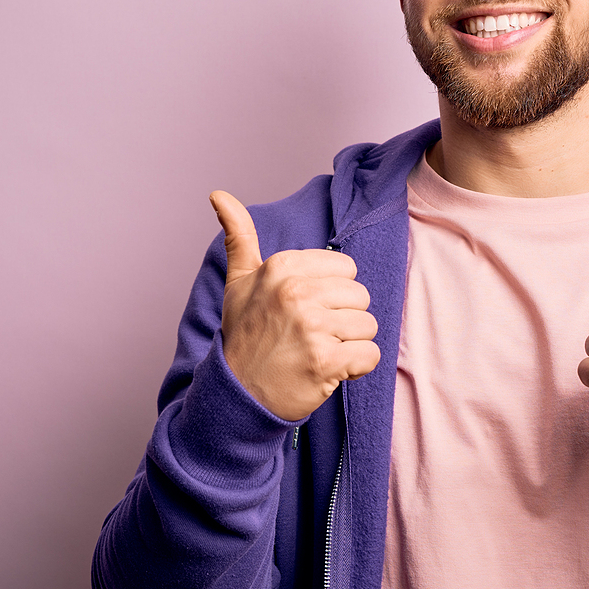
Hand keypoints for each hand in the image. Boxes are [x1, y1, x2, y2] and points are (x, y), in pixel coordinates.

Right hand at [210, 191, 380, 421]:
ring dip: (350, 345)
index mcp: (282, 267)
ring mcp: (311, 328)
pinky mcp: (325, 362)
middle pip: (361, 297)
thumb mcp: (238, 282)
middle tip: (311, 336)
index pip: (346, 269)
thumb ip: (238, 236)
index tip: (305, 311)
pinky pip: (370, 356)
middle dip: (343, 319)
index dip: (332, 294)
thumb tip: (218, 194)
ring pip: (368, 326)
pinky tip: (329, 371)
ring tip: (318, 352)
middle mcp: (296, 292)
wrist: (237, 395)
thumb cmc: (245, 336)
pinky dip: (356, 368)